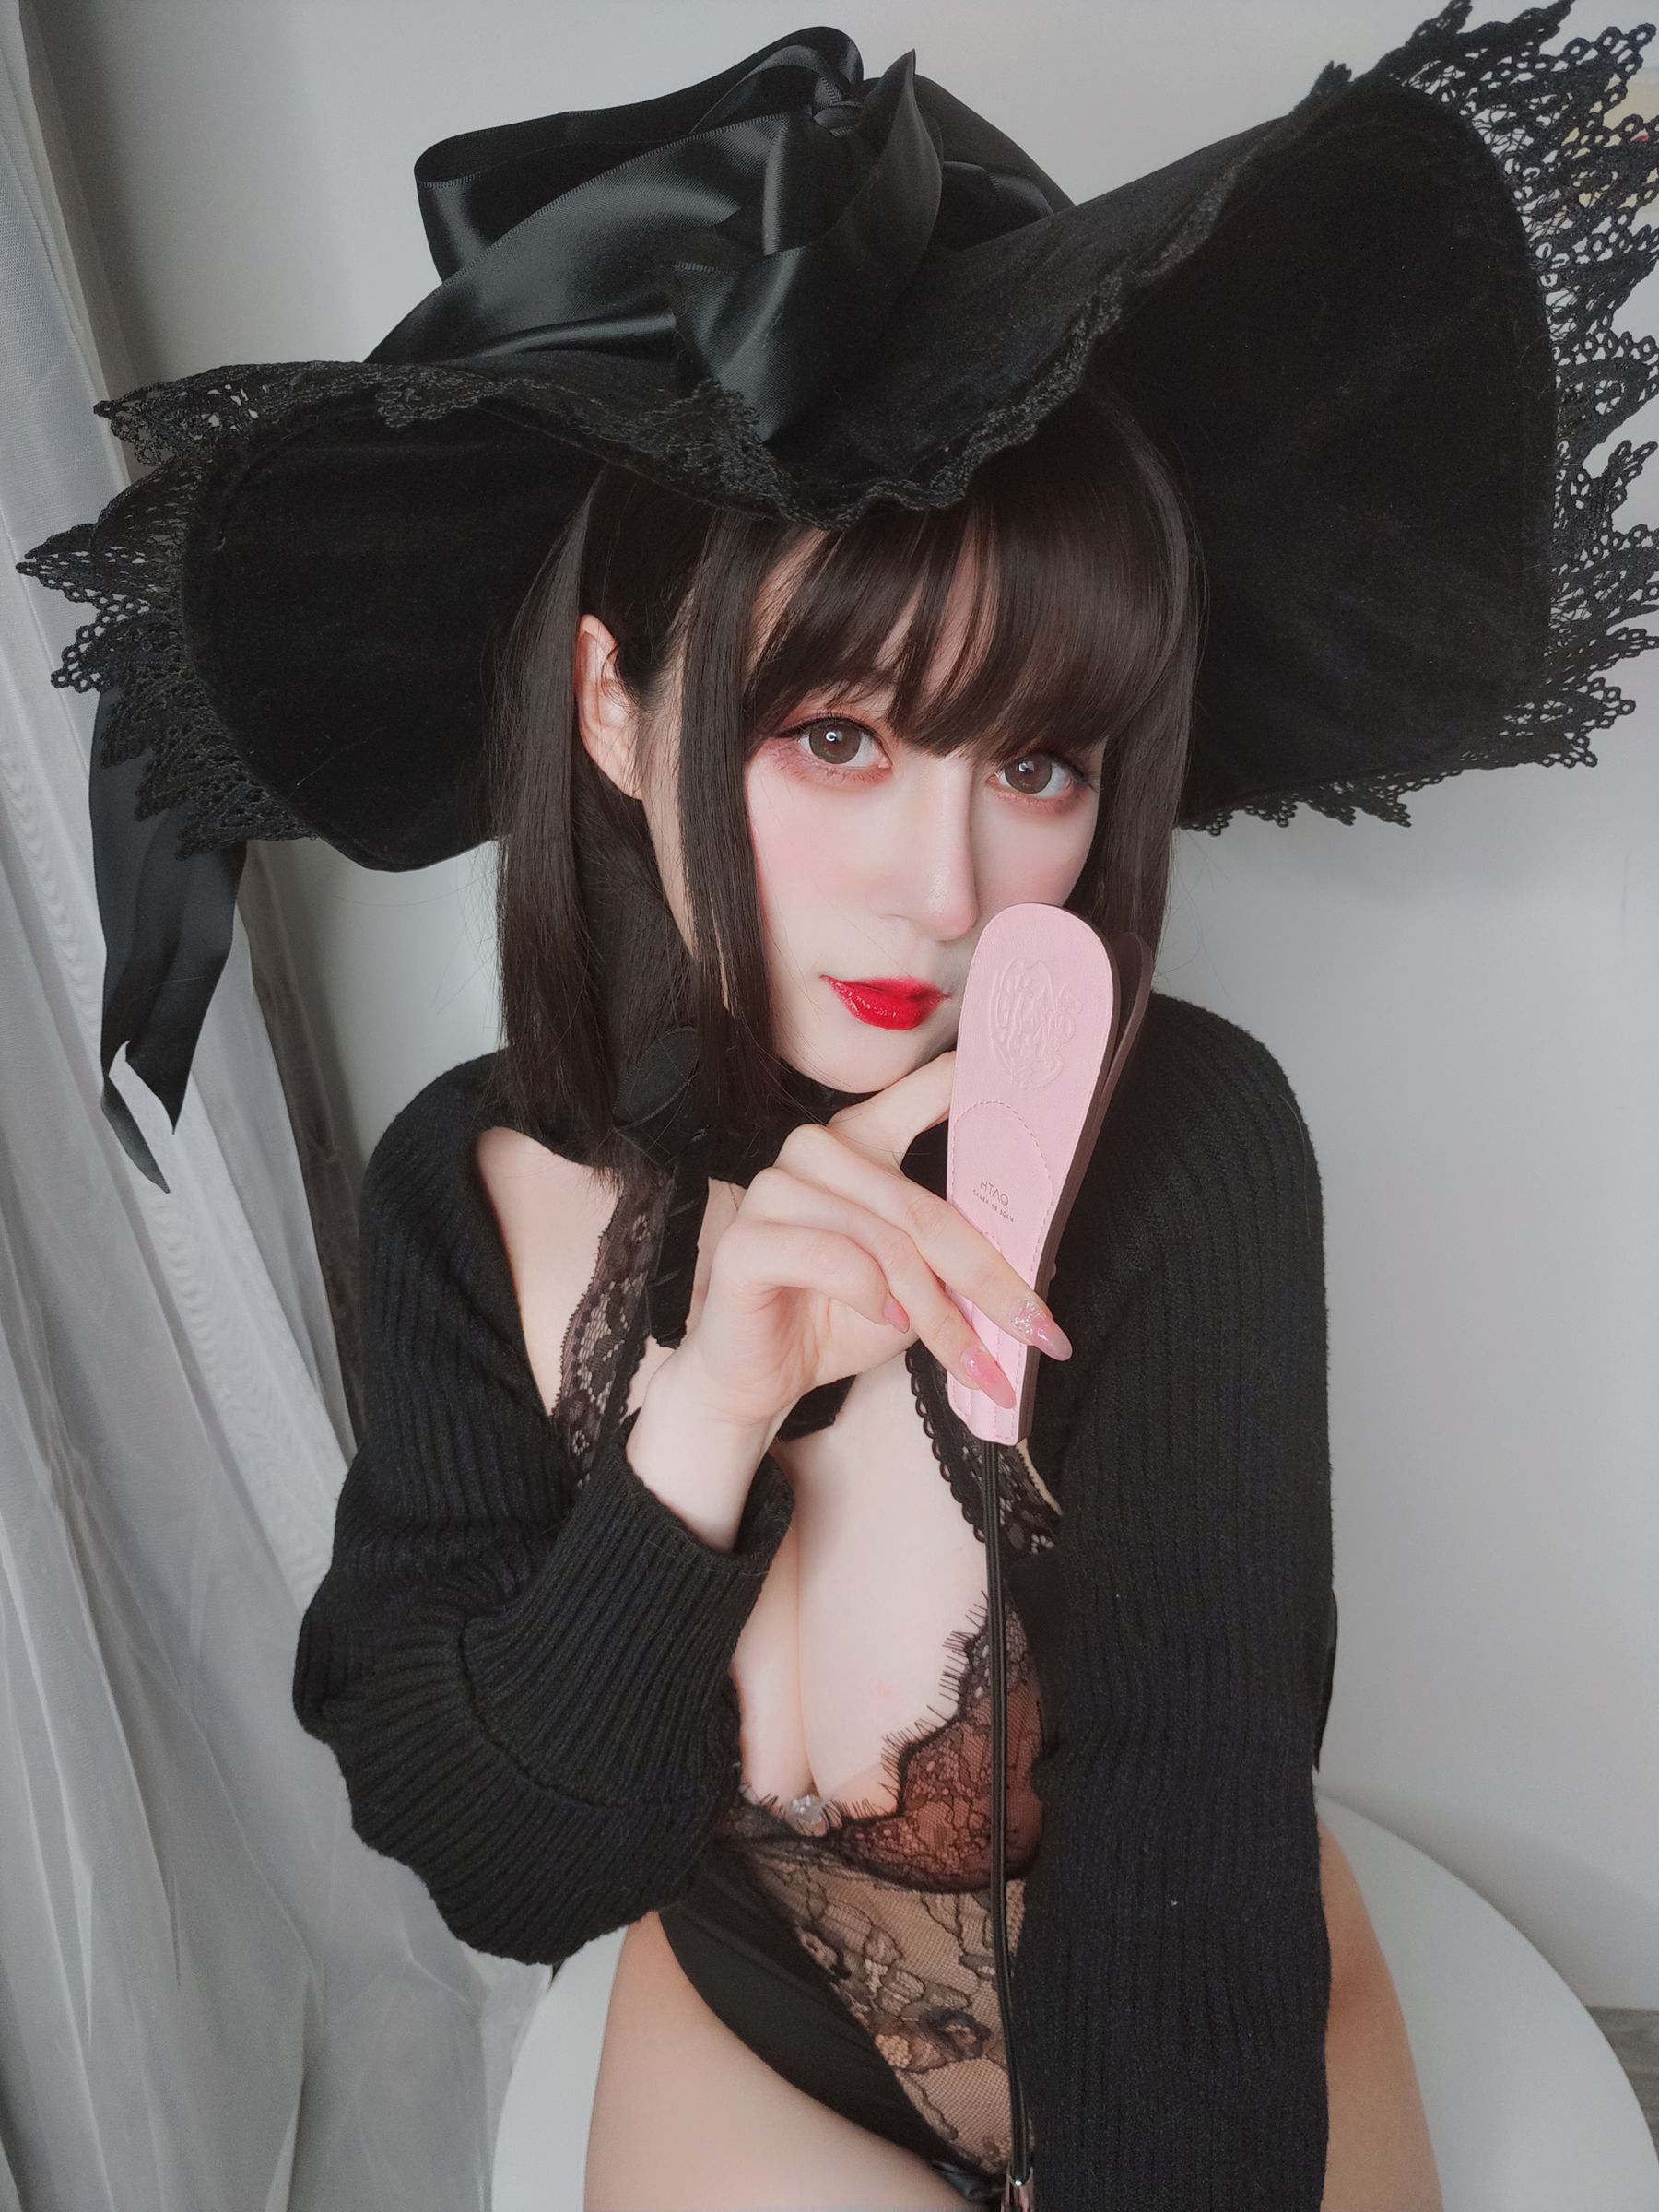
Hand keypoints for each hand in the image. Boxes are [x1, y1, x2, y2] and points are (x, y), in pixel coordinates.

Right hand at [667, 1047, 1071, 1433]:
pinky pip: (832, 1257)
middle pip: (923, 1210)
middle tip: (1035, 1329)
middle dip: (986, 1282)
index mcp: (862, 1140)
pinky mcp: (747, 1241)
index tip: (1036, 1080)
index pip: (926, 1089)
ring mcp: (775, 1190)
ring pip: (885, 1243)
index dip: (977, 1082)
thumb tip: (1042, 1256)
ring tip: (963, 1357)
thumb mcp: (919, 1283)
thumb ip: (959, 1251)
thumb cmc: (840, 1320)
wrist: (762, 1378)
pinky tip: (886, 1322)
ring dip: (933, 1312)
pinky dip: (869, 1295)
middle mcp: (817, 1152)